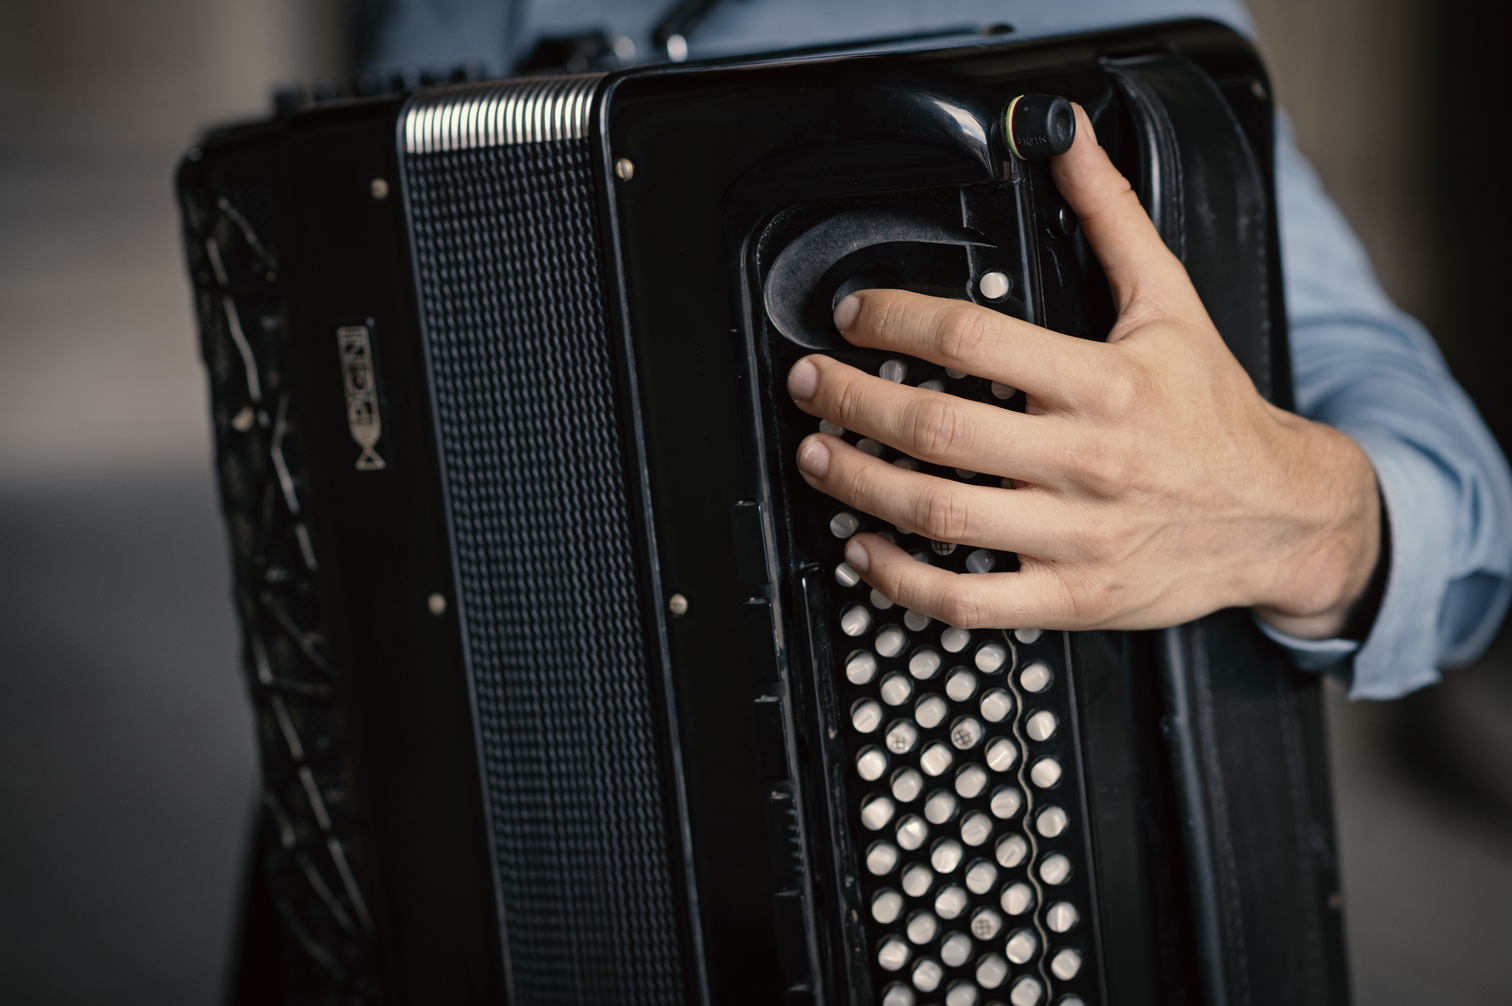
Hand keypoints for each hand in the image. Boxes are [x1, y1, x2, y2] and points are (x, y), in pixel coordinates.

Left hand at [786, 104, 1379, 638]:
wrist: (1281, 517)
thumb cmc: (1215, 415)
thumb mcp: (1172, 304)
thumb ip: (1111, 219)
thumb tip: (1071, 142)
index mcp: (1105, 384)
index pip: (973, 339)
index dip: (895, 320)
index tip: (855, 315)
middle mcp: (1087, 461)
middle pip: (938, 430)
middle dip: (854, 402)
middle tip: (809, 384)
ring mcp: (1077, 537)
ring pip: (941, 515)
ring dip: (860, 485)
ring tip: (817, 457)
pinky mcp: (1072, 598)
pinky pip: (969, 602)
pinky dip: (903, 582)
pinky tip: (865, 550)